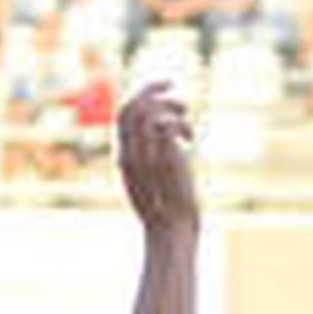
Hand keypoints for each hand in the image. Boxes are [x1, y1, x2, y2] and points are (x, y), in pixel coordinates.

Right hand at [116, 81, 197, 230]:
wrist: (172, 229)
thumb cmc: (168, 209)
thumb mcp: (158, 178)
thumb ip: (156, 154)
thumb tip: (166, 131)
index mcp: (125, 158)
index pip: (123, 116)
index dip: (139, 96)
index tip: (160, 91)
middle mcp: (129, 155)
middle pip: (129, 107)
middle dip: (151, 88)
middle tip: (172, 84)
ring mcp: (143, 157)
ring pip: (147, 111)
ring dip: (171, 105)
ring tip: (187, 118)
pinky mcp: (161, 159)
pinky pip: (166, 124)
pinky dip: (180, 124)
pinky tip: (190, 140)